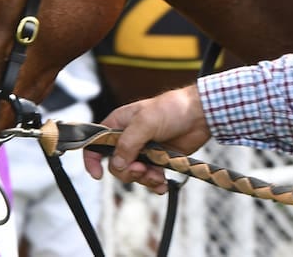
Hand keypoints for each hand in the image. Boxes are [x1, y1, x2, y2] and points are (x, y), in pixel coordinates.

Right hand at [83, 85, 210, 194]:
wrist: (200, 115)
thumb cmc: (172, 109)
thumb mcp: (146, 122)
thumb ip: (128, 143)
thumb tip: (116, 165)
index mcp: (118, 124)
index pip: (96, 143)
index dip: (92, 159)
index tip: (97, 174)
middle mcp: (128, 139)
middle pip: (116, 165)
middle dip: (128, 172)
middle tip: (143, 169)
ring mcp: (143, 150)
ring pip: (133, 174)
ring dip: (144, 179)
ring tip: (157, 175)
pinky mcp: (158, 160)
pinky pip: (150, 178)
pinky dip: (155, 183)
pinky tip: (163, 183)